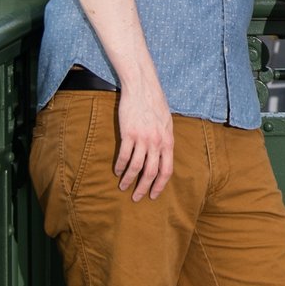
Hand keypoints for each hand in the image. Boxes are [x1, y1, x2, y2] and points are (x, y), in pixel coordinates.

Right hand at [113, 79, 174, 199]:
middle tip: (137, 197)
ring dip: (128, 179)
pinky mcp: (129, 133)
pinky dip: (120, 165)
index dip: (160, 185)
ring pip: (136, 166)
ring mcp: (142, 138)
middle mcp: (157, 142)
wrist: (142, 88)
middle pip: (151, 172)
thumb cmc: (155, 103)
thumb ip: (165, 139)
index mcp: (168, 141)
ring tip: (123, 187)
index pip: (166, 170)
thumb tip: (164, 154)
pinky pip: (124, 155)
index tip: (154, 195)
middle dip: (144, 188)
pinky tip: (116, 170)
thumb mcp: (167, 122)